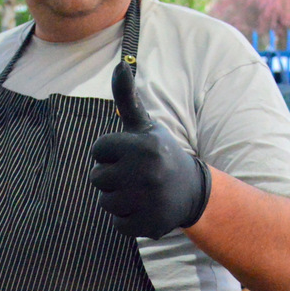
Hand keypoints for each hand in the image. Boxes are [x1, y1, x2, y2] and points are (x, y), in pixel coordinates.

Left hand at [89, 60, 210, 238]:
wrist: (193, 191)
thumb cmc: (159, 153)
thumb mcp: (144, 125)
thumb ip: (127, 97)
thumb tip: (120, 65)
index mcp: (143, 146)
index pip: (97, 150)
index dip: (109, 153)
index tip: (130, 154)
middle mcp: (147, 172)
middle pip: (96, 178)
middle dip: (111, 177)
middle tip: (135, 175)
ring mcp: (149, 200)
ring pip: (105, 203)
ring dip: (118, 199)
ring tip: (141, 192)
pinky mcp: (151, 225)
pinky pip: (117, 225)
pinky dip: (128, 220)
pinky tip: (146, 209)